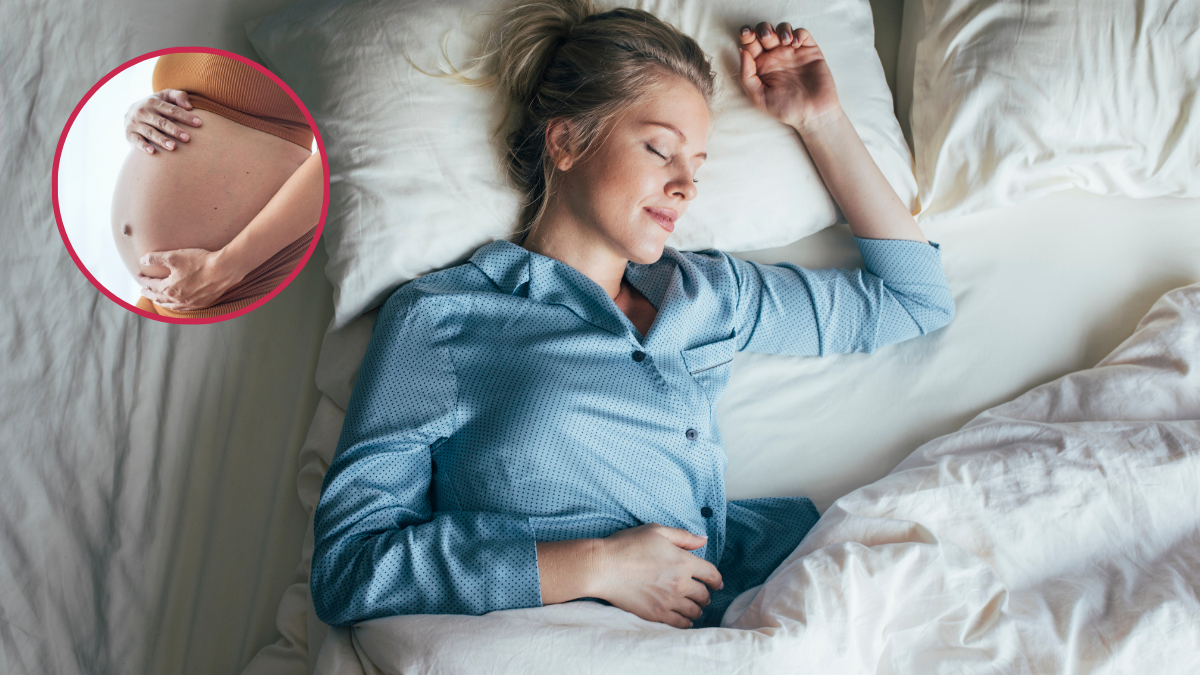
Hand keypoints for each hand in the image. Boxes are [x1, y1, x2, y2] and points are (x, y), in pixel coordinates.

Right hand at [124, 89, 202, 153]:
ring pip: (150, 132)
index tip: (199, 123)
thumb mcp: (165, 96)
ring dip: (161, 140)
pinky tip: (153, 151)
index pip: (172, 110)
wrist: (130, 112)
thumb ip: (178, 96)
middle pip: (161, 122)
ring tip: (173, 147)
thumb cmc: (156, 105)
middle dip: (174, 130)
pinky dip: (143, 146)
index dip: (185, 116)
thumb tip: (189, 107)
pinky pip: (136, 141)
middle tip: (187, 138)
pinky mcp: (129, 134)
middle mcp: (143, 112)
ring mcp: (135, 123)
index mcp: (153, 102)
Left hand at [136, 247, 242, 311]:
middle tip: (142, 290)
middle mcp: (178, 299)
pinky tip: (176, 304)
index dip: (142, 280)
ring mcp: (190, 303)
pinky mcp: (201, 303)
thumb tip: (143, 260)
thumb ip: (156, 258)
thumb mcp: (174, 256)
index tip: (138, 276)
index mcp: (169, 288)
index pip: (151, 285)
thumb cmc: (199, 262)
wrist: (223, 270)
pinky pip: (184, 308)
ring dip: (161, 302)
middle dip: (149, 293)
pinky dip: (175, 307)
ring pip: (170, 305)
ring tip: (156, 300)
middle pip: (158, 297)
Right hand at [592, 524, 722, 628]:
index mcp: (684, 562)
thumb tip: (703, 540)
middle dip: (706, 595)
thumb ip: (683, 537)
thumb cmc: (628, 545)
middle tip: (703, 595)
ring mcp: (669, 601)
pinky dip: (686, 622)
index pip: (711, 574)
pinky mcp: (656, 614)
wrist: (604, 567)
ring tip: (694, 607)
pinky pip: (679, 623)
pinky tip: (685, 620)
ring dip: (697, 609)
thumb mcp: (657, 531)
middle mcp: (680, 584)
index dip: (716, 579)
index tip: (717, 583)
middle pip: (704, 595)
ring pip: (694, 611)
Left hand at [737, 22, 841, 133]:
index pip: (750, 44)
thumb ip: (746, 75)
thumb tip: (742, 51)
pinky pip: (802, 33)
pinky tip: (795, 44)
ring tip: (784, 41)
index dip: (746, 34)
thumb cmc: (785, 109)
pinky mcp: (809, 51)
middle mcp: (775, 56)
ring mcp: (792, 52)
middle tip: (766, 37)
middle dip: (763, 28)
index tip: (747, 34)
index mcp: (761, 66)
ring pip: (783, 29)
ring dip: (781, 29)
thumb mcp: (759, 97)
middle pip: (765, 32)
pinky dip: (798, 33)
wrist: (813, 114)